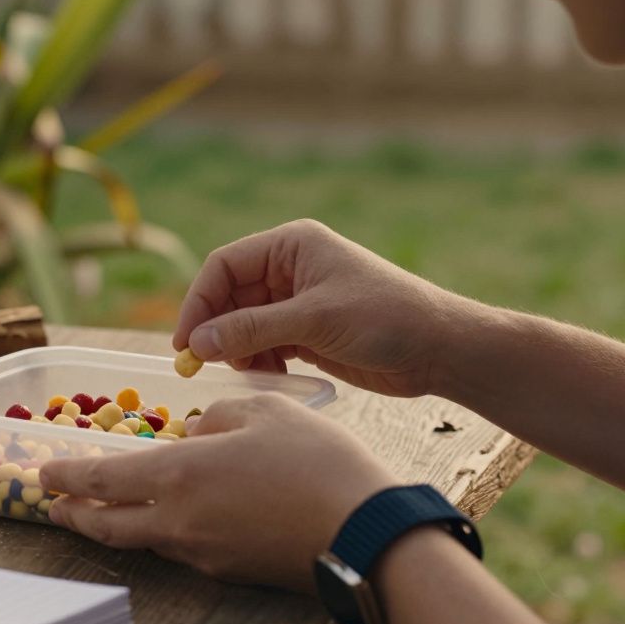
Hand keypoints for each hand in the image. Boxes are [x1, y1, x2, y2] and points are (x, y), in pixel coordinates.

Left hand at [40, 394, 399, 592]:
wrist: (364, 533)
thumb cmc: (316, 463)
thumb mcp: (263, 411)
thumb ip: (215, 418)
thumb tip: (194, 434)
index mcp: (176, 478)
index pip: (100, 481)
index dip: (67, 476)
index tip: (43, 472)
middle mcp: (178, 524)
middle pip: (107, 527)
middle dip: (74, 515)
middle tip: (55, 505)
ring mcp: (202, 554)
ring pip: (144, 540)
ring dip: (117, 525)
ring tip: (109, 508)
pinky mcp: (229, 572)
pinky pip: (182, 548)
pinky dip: (162, 532)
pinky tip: (177, 515)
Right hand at [173, 219, 475, 397]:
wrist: (439, 350)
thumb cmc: (386, 319)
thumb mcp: (314, 320)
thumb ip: (252, 330)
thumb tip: (197, 343)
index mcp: (291, 246)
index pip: (224, 266)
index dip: (198, 302)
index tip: (186, 343)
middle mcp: (290, 268)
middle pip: (229, 297)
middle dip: (216, 330)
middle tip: (203, 366)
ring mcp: (297, 301)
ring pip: (243, 325)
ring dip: (237, 350)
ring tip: (248, 373)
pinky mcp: (307, 332)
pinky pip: (264, 344)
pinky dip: (258, 362)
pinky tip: (269, 377)